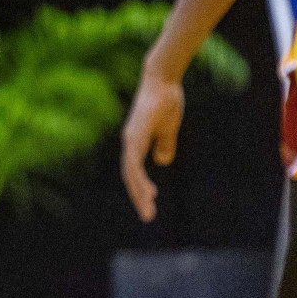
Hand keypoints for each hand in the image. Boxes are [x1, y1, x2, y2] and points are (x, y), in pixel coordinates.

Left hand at [120, 71, 184, 221]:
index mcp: (136, 142)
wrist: (163, 81)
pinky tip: (146, 191)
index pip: (134, 171)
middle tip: (147, 217)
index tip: (149, 205)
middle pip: (129, 176)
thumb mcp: (167, 129)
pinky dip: (138, 177)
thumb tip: (160, 161)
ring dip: (139, 193)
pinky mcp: (135, 134)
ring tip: (148, 210)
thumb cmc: (166, 102)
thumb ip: (163, 144)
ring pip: (130, 172)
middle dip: (138, 197)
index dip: (140, 189)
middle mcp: (129, 141)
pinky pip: (134, 161)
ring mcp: (130, 137)